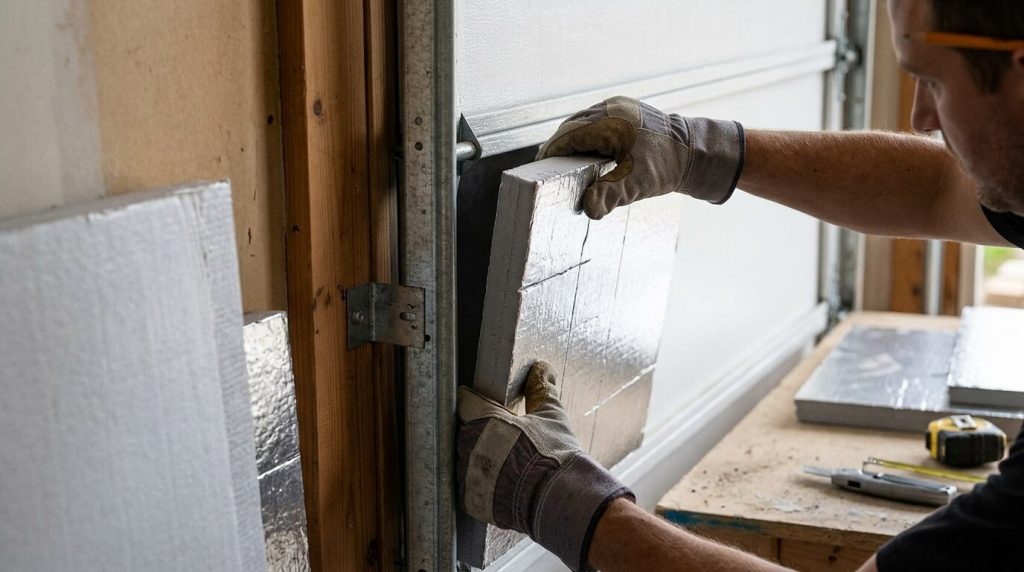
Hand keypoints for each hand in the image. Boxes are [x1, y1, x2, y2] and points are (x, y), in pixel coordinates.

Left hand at [457, 361, 634, 571]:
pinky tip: (503, 482)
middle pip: (463, 430)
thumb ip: (541, 389)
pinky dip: (483, 483)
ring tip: (506, 461)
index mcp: (482, 418)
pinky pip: (470, 486)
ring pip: (464, 458)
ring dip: (479, 457)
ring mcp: (466, 475)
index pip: (464, 399)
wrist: (558, 499)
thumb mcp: (551, 415)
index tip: (484, 403)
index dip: (475, 400)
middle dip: (479, 430)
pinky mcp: (471, 500)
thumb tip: (543, 369)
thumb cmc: (554, 454)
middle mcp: (467, 445)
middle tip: (502, 435)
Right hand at [537, 96, 744, 218]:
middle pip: (572, 128)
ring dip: (572, 142)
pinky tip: (584, 156)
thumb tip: (588, 209)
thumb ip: (610, 195)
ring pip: (583, 124)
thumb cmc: (667, 166)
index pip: (568, 134)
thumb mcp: (638, 184)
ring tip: (562, 165)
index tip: (538, 168)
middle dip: (558, 148)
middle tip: (546, 171)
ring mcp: (618, 108)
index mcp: (609, 121)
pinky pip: (596, 123)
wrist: (695, 152)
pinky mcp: (624, 113)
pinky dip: (586, 138)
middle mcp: (611, 109)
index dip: (550, 151)